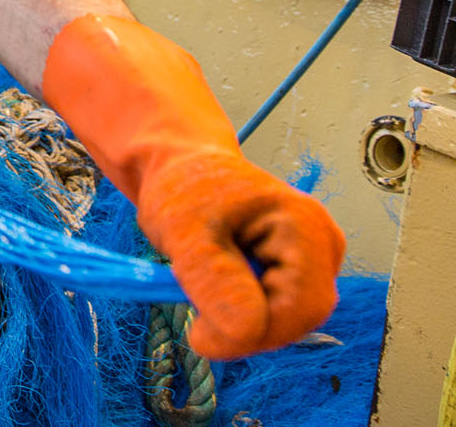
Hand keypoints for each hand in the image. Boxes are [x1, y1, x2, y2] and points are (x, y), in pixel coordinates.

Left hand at [137, 151, 344, 358]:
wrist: (180, 170)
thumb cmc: (182, 189)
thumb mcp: (183, 230)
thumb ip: (214, 280)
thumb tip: (246, 332)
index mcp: (303, 224)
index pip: (300, 308)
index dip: (252, 334)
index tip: (198, 334)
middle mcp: (322, 242)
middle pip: (297, 318)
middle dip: (243, 325)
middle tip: (195, 303)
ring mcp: (315, 259)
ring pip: (285, 319)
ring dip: (240, 316)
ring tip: (204, 279)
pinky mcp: (299, 273)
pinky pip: (276, 311)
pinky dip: (242, 308)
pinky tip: (218, 281)